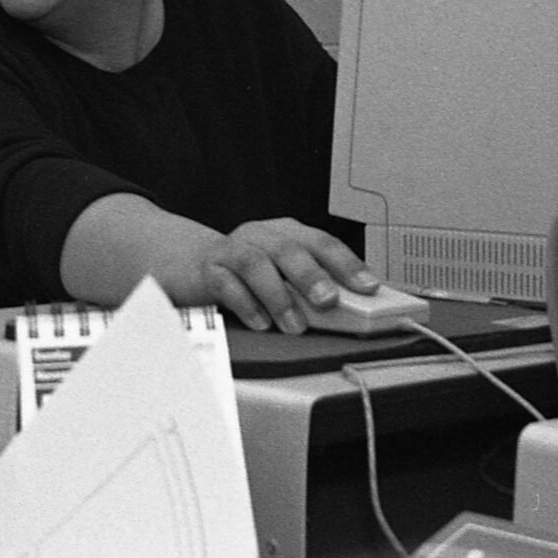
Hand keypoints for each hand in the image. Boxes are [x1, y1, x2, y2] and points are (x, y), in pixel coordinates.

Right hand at [189, 218, 377, 332]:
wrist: (189, 264)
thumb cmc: (245, 274)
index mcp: (286, 233)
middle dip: (312, 276)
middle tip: (328, 301)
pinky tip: (260, 323)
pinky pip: (225, 284)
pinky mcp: (207, 271)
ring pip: (255, 264)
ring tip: (294, 324)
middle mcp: (260, 235)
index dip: (347, 263)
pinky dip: (246, 304)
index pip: (322, 242)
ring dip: (279, 296)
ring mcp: (232, 250)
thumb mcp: (282, 274)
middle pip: (288, 248)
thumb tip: (352, 310)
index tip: (368, 286)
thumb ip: (311, 287)